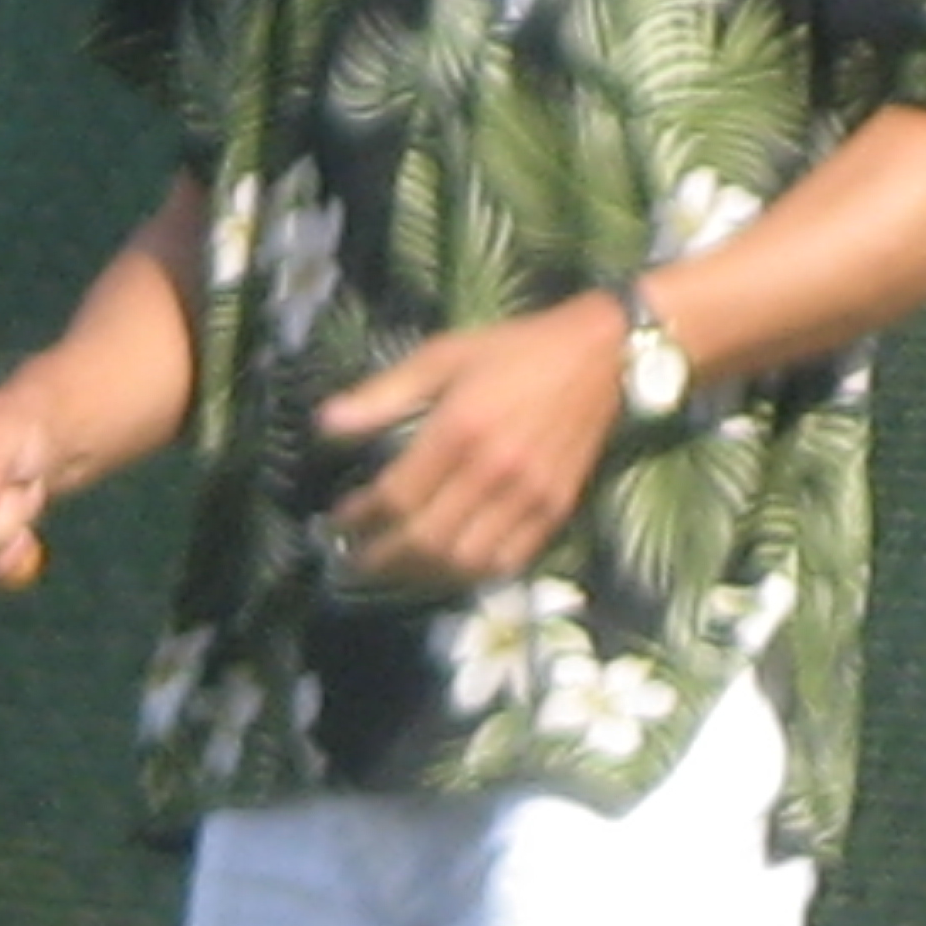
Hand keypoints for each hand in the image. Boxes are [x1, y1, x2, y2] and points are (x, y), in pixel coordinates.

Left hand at [314, 295, 625, 588]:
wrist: (600, 356)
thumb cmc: (512, 350)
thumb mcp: (441, 357)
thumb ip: (382, 395)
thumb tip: (324, 424)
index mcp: (460, 429)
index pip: (397, 496)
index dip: (360, 517)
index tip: (336, 519)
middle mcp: (495, 471)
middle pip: (427, 539)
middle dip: (382, 558)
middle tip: (353, 561)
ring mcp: (530, 496)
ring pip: (466, 561)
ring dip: (422, 575)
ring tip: (394, 569)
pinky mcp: (557, 510)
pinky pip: (509, 561)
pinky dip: (471, 574)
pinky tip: (447, 567)